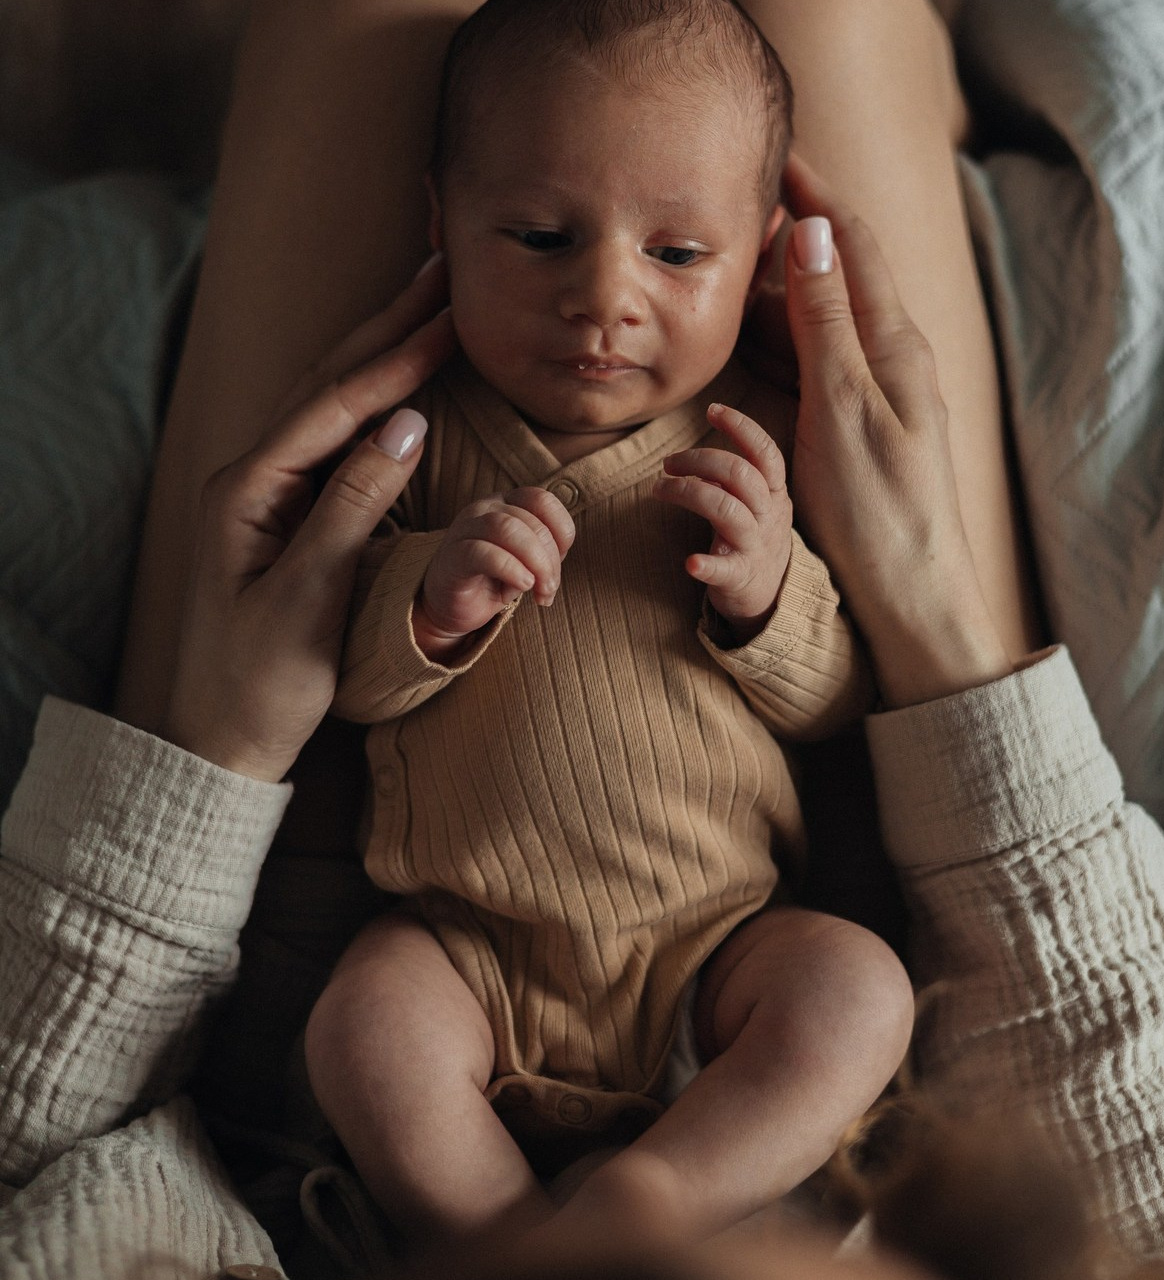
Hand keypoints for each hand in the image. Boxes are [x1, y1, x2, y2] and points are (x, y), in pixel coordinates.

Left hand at [161, 257, 457, 780]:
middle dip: (388, 326)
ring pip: (332, 404)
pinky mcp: (290, 516)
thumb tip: (403, 424)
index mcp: (251, 490)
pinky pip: (337, 441)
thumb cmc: (260, 679)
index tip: (449, 312)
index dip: (396, 356)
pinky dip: (375, 401)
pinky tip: (399, 383)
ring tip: (427, 306)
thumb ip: (351, 504)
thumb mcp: (309, 595)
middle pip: (329, 383)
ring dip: (382, 352)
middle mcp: (255, 478)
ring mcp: (270, 494)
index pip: (335, 405)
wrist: (223, 738)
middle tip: (441, 273)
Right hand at [414, 487, 575, 660]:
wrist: (451, 605)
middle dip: (549, 561)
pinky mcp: (453, 555)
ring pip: (508, 529)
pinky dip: (510, 569)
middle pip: (530, 522)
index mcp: (506, 504)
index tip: (560, 562)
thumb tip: (555, 563)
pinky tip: (521, 586)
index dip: (561, 531)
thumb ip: (545, 553)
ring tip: (539, 591)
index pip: (542, 500)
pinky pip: (483, 553)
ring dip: (535, 564)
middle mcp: (484, 508)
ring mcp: (465, 528)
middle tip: (548, 589)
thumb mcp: (528, 564)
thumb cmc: (492, 580)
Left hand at [654, 401, 792, 643]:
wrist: (770, 599)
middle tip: (667, 463)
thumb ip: (734, 482)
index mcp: (775, 495)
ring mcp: (755, 546)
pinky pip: (725, 569)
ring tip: (658, 489)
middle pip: (739, 475)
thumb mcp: (754, 507)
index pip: (765, 453)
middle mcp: (768, 516)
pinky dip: (707, 565)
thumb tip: (701, 462)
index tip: (712, 410)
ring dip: (687, 492)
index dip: (741, 427)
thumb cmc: (752, 542)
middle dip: (699, 459)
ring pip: (727, 509)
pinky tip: (690, 562)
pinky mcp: (740, 577)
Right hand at [781, 154, 1011, 706]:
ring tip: (737, 266)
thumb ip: (827, 322)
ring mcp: (876, 395)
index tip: (778, 158)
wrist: (912, 595)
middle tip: (743, 212)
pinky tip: (757, 339)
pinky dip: (784, 340)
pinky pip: (817, 364)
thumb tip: (813, 234)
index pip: (853, 246)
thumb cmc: (880, 511)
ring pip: (824, 322)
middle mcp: (890, 360)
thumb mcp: (844, 406)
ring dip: (784, 288)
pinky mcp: (859, 429)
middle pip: (839, 277)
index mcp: (893, 344)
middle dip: (795, 234)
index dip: (817, 197)